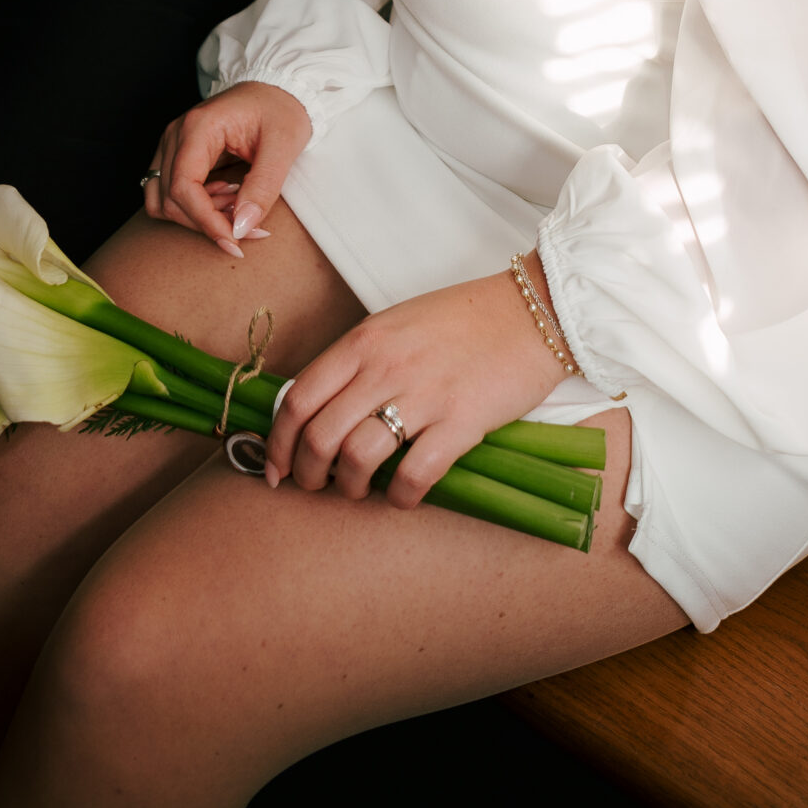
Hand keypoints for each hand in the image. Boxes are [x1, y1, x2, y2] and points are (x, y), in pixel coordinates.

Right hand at [142, 81, 311, 258]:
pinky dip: (194, 206)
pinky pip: (170, 191)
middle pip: (170, 198)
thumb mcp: (283, 146)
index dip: (206, 221)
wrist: (279, 90)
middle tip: (249, 226)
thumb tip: (242, 228)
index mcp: (199, 126)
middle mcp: (176, 134)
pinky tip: (226, 196)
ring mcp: (173, 143)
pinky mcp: (178, 153)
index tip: (236, 242)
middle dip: (207, 222)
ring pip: (163, 199)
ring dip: (196, 216)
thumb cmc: (282, 110)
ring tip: (236, 207)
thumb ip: (263, 187)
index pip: (183, 186)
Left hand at [266, 259, 569, 507]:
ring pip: (357, 459)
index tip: (275, 468)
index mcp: (363, 340)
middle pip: (318, 436)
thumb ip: (357, 361)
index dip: (277, 443)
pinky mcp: (461, 422)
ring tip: (357, 489)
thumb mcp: (395, 325)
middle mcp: (384, 367)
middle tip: (314, 486)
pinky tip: (402, 494)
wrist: (532, 310)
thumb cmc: (462, 319)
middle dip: (306, 474)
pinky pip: (413, 475)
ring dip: (348, 487)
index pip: (297, 399)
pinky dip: (399, 496)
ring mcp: (422, 395)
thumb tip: (319, 407)